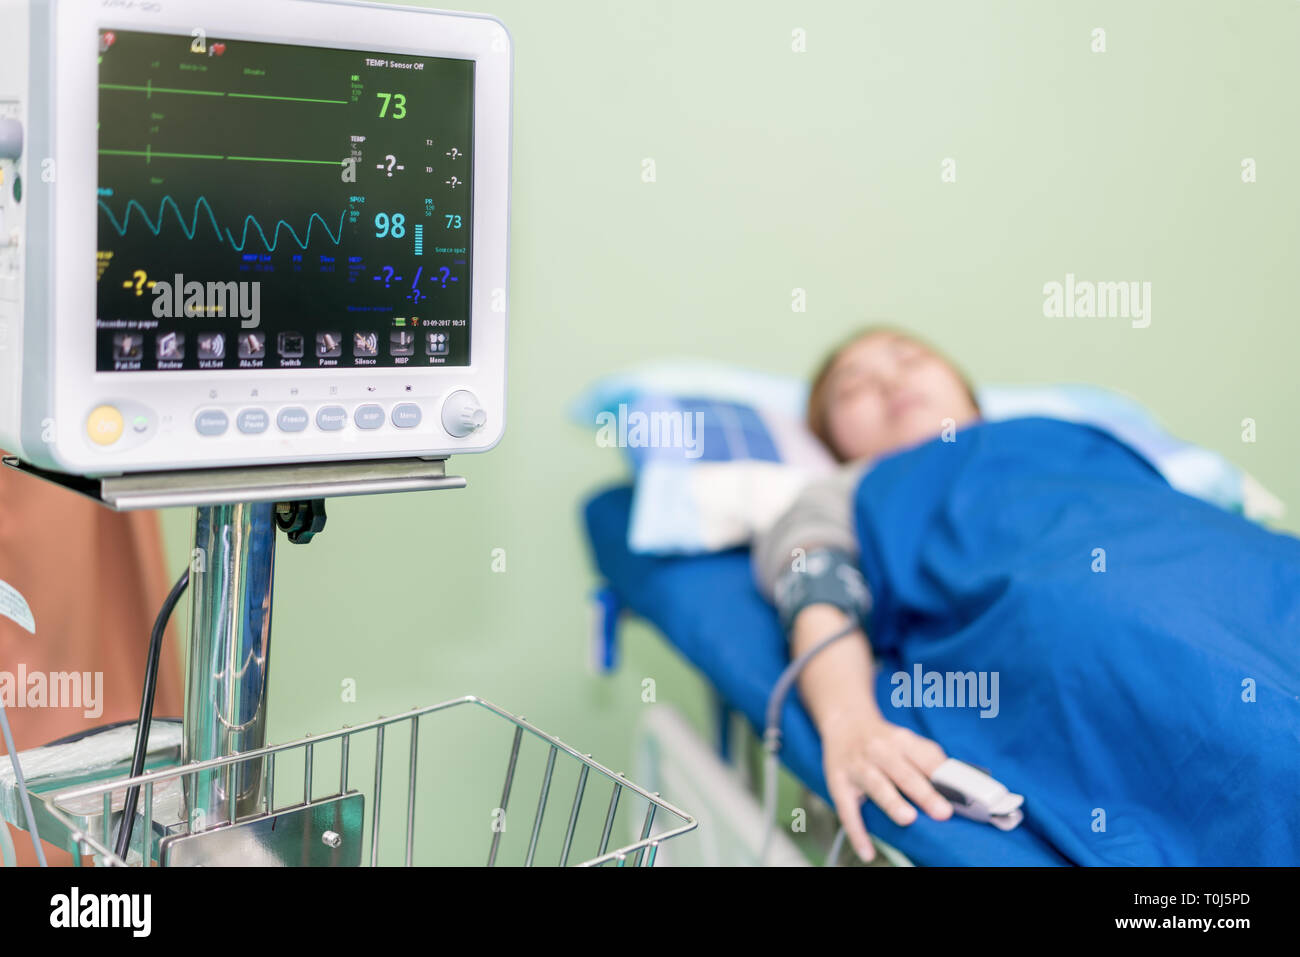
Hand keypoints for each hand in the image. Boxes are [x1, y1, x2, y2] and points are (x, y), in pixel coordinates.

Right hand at [821, 713, 953, 861]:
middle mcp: (879, 750)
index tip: (961, 796)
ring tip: (908, 819)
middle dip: (923, 793)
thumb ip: (929, 760)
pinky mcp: (838, 783)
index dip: (942, 776)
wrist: (844, 722)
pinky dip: (857, 832)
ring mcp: (857, 766)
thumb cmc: (884, 739)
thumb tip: (955, 788)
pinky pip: (846, 810)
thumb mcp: (906, 740)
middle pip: (903, 772)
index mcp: (901, 740)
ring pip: (876, 785)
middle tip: (942, 812)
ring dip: (892, 803)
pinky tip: (867, 852)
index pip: (926, 758)